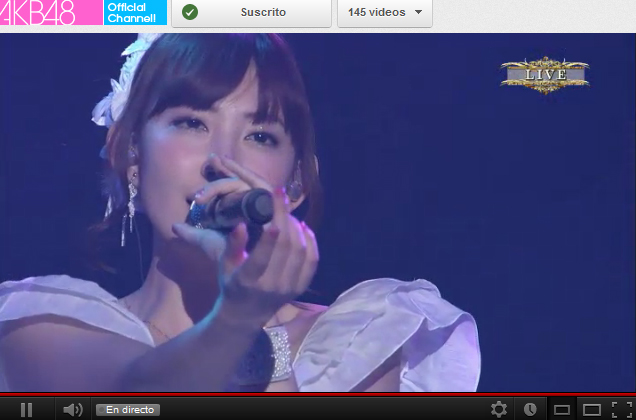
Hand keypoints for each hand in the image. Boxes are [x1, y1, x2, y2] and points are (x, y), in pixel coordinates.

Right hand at [172, 155, 318, 324]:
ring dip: (297, 227)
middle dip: (284, 218)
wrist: (246, 314)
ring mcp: (289, 288)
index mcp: (249, 281)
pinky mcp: (301, 288)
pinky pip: (312, 261)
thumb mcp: (225, 265)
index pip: (261, 257)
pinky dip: (311, 241)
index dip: (269, 236)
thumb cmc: (232, 284)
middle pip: (285, 247)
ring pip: (300, 251)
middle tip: (280, 198)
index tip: (272, 214)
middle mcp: (272, 286)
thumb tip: (240, 224)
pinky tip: (303, 227)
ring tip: (288, 213)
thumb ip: (233, 245)